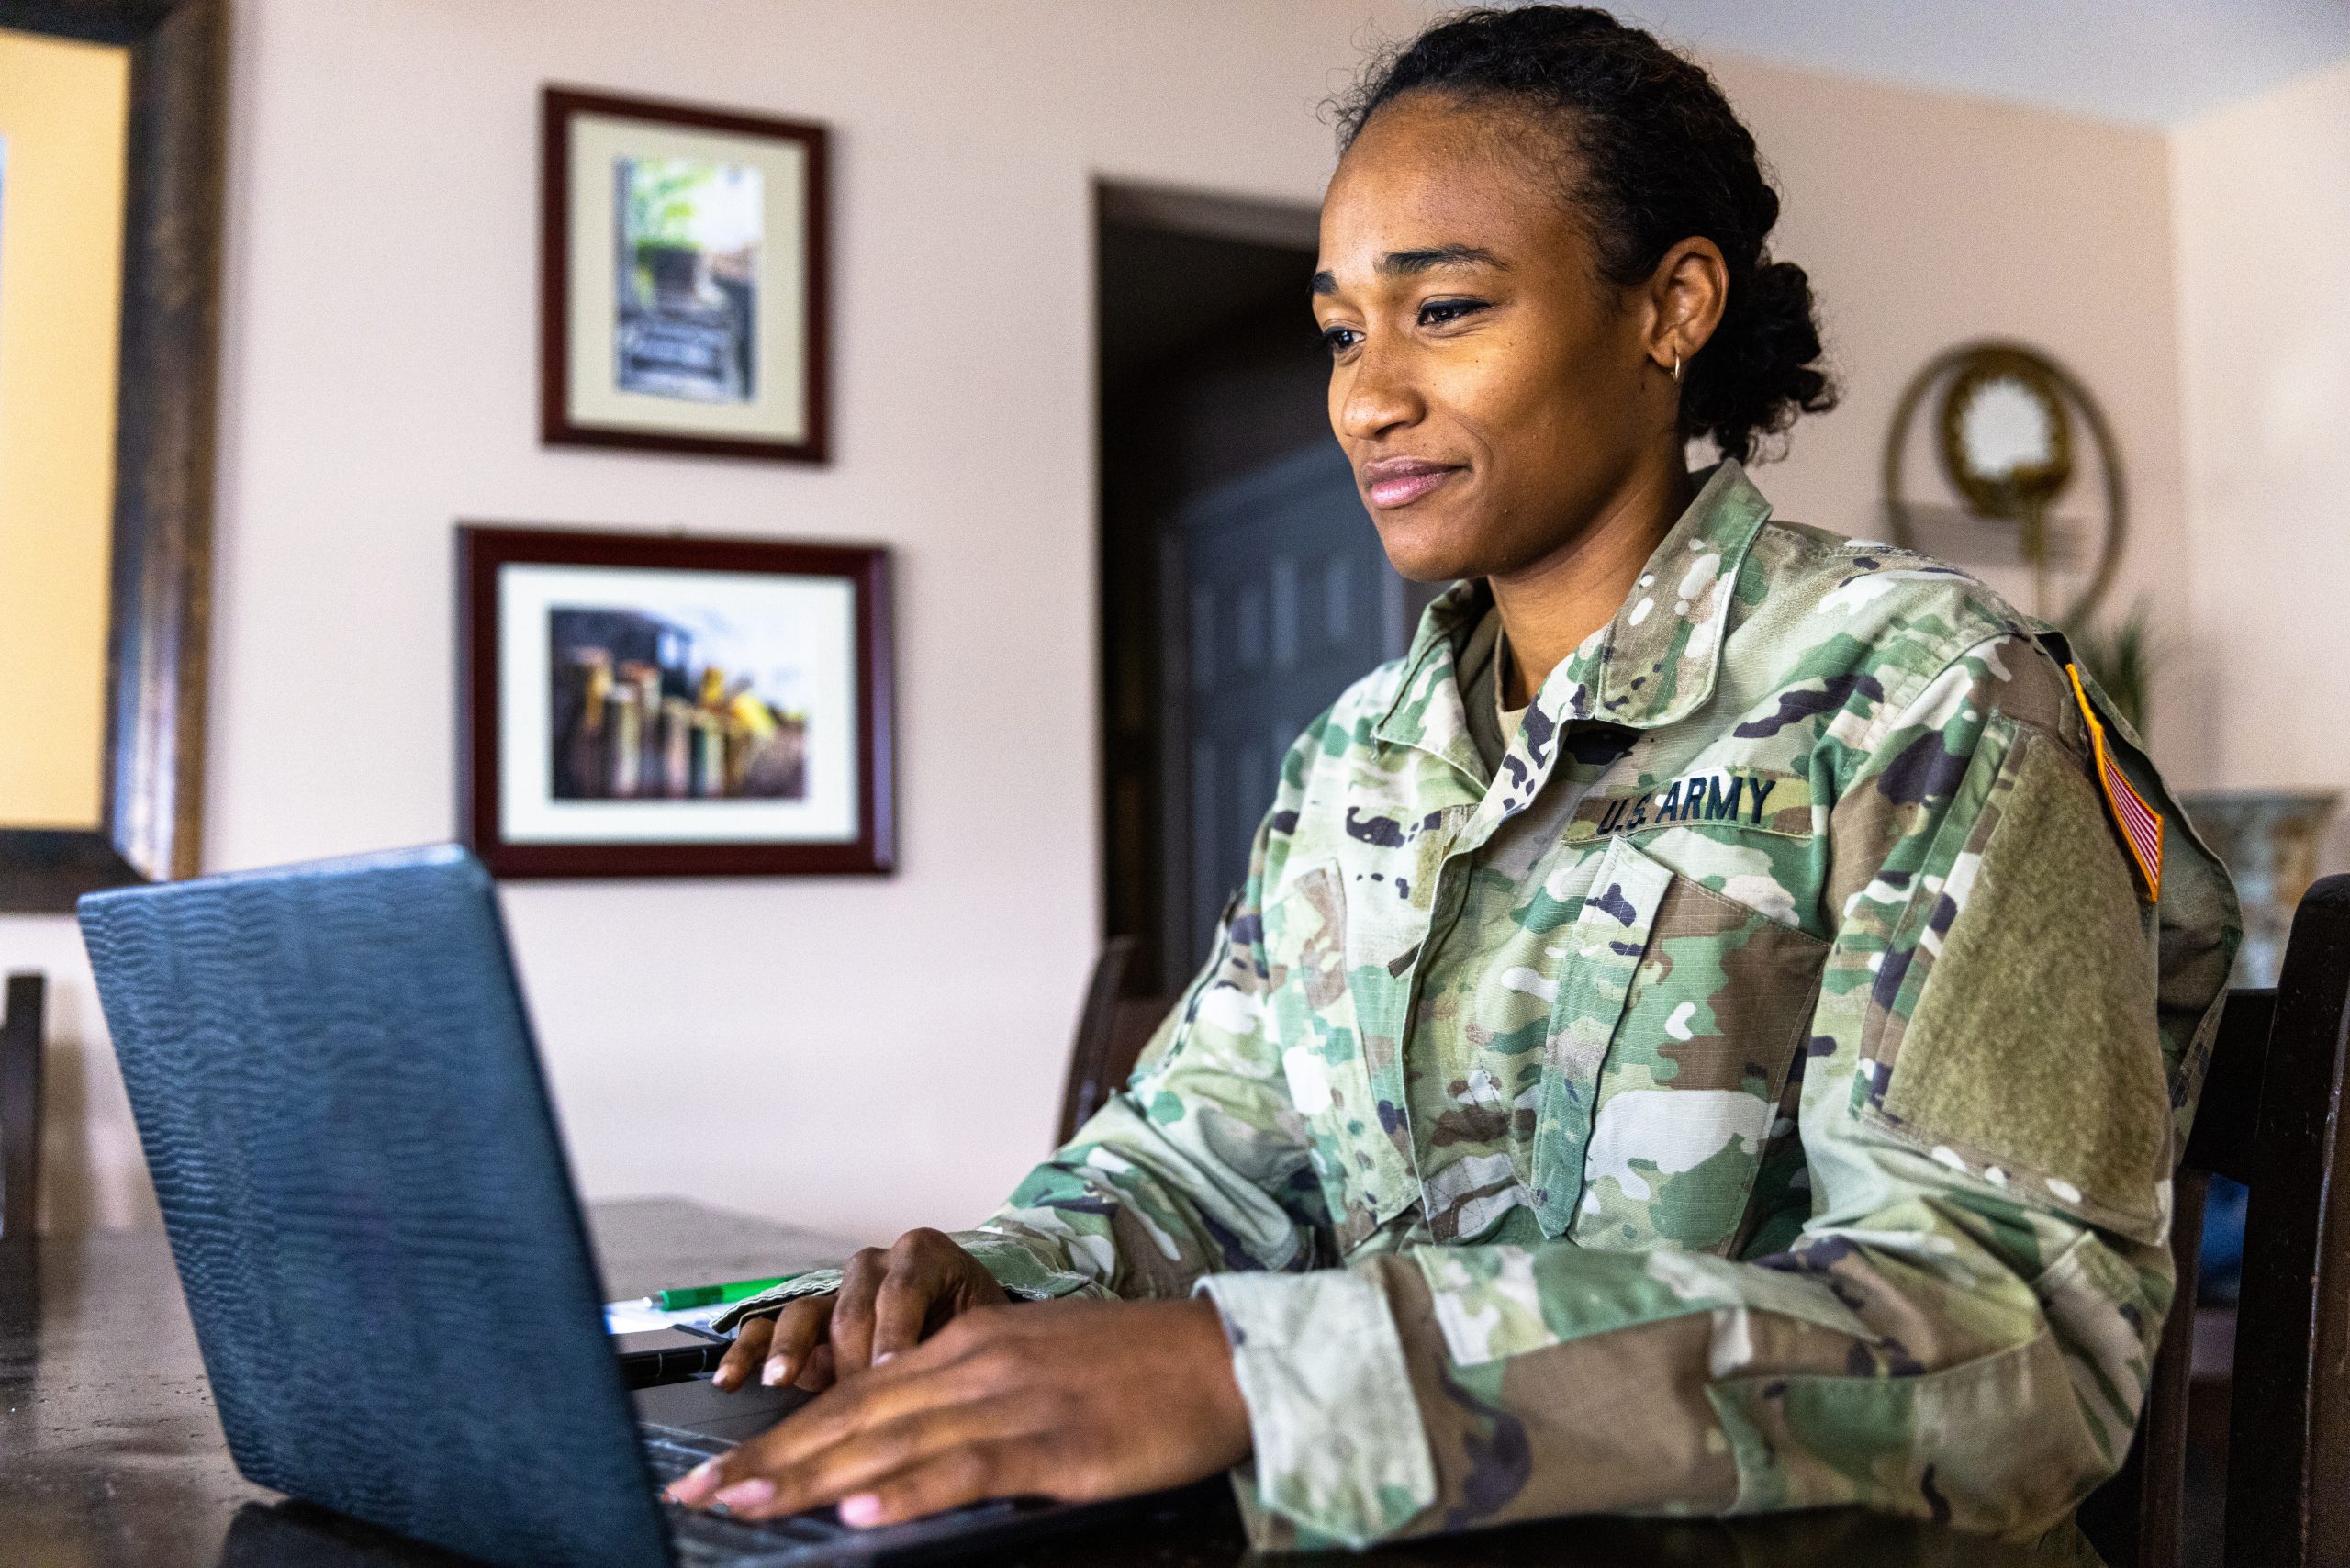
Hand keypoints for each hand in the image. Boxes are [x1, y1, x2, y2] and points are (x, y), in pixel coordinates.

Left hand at [668, 1296, 1250, 1528]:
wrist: (1221, 1358)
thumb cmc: (1135, 1371)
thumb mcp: (1035, 1364)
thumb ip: (967, 1397)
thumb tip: (901, 1446)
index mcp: (966, 1346)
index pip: (852, 1396)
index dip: (780, 1437)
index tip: (718, 1473)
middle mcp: (974, 1365)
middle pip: (851, 1417)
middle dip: (768, 1461)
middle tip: (696, 1497)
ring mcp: (1011, 1402)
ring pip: (890, 1442)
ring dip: (808, 1478)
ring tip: (743, 1507)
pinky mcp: (1053, 1445)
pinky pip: (966, 1470)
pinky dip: (908, 1491)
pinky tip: (859, 1513)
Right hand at [712, 1228, 1009, 1392]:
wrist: (972, 1322)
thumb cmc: (983, 1329)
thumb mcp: (986, 1331)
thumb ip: (962, 1350)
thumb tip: (941, 1396)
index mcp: (926, 1257)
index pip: (902, 1292)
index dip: (894, 1334)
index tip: (889, 1373)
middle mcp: (876, 1265)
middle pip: (852, 1310)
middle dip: (851, 1361)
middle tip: (855, 1405)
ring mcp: (835, 1291)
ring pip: (806, 1312)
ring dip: (790, 1349)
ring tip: (779, 1380)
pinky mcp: (808, 1320)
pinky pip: (770, 1326)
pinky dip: (750, 1351)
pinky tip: (732, 1380)